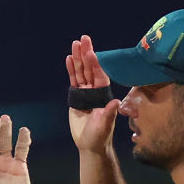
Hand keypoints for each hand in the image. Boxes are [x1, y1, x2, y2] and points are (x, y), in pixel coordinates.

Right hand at [66, 34, 119, 153]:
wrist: (90, 144)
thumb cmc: (100, 136)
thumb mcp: (105, 125)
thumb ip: (109, 113)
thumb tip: (115, 102)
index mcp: (103, 95)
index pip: (98, 75)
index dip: (94, 64)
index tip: (91, 52)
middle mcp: (95, 91)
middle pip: (89, 69)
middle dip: (86, 54)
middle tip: (83, 39)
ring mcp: (85, 93)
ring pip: (81, 72)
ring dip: (78, 58)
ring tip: (74, 44)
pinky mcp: (77, 97)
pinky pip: (74, 80)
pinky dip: (71, 70)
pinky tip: (69, 59)